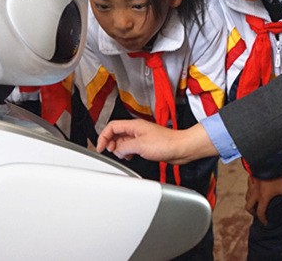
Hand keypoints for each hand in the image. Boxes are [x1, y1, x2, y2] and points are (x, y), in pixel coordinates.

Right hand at [96, 120, 216, 163]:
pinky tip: (130, 157)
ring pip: (123, 141)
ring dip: (120, 149)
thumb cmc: (165, 143)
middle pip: (116, 133)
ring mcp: (141, 137)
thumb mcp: (140, 146)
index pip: (112, 126)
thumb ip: (124, 148)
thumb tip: (117, 151)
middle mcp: (137, 130)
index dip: (103, 137)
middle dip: (111, 143)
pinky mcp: (146, 144)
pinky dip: (127, 152)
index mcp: (134, 125)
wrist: (180, 148)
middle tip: (112, 153)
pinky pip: (131, 147)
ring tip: (123, 156)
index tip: (100, 147)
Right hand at [244, 176, 281, 224]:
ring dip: (250, 201)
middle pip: (248, 206)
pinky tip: (254, 188)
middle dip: (252, 212)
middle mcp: (255, 193)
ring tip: (255, 202)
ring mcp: (252, 185)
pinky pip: (248, 185)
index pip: (260, 212)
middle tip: (256, 213)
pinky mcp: (251, 177)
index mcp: (263, 198)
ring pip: (247, 196)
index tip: (265, 222)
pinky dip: (250, 189)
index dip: (262, 219)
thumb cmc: (278, 177)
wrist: (270, 163)